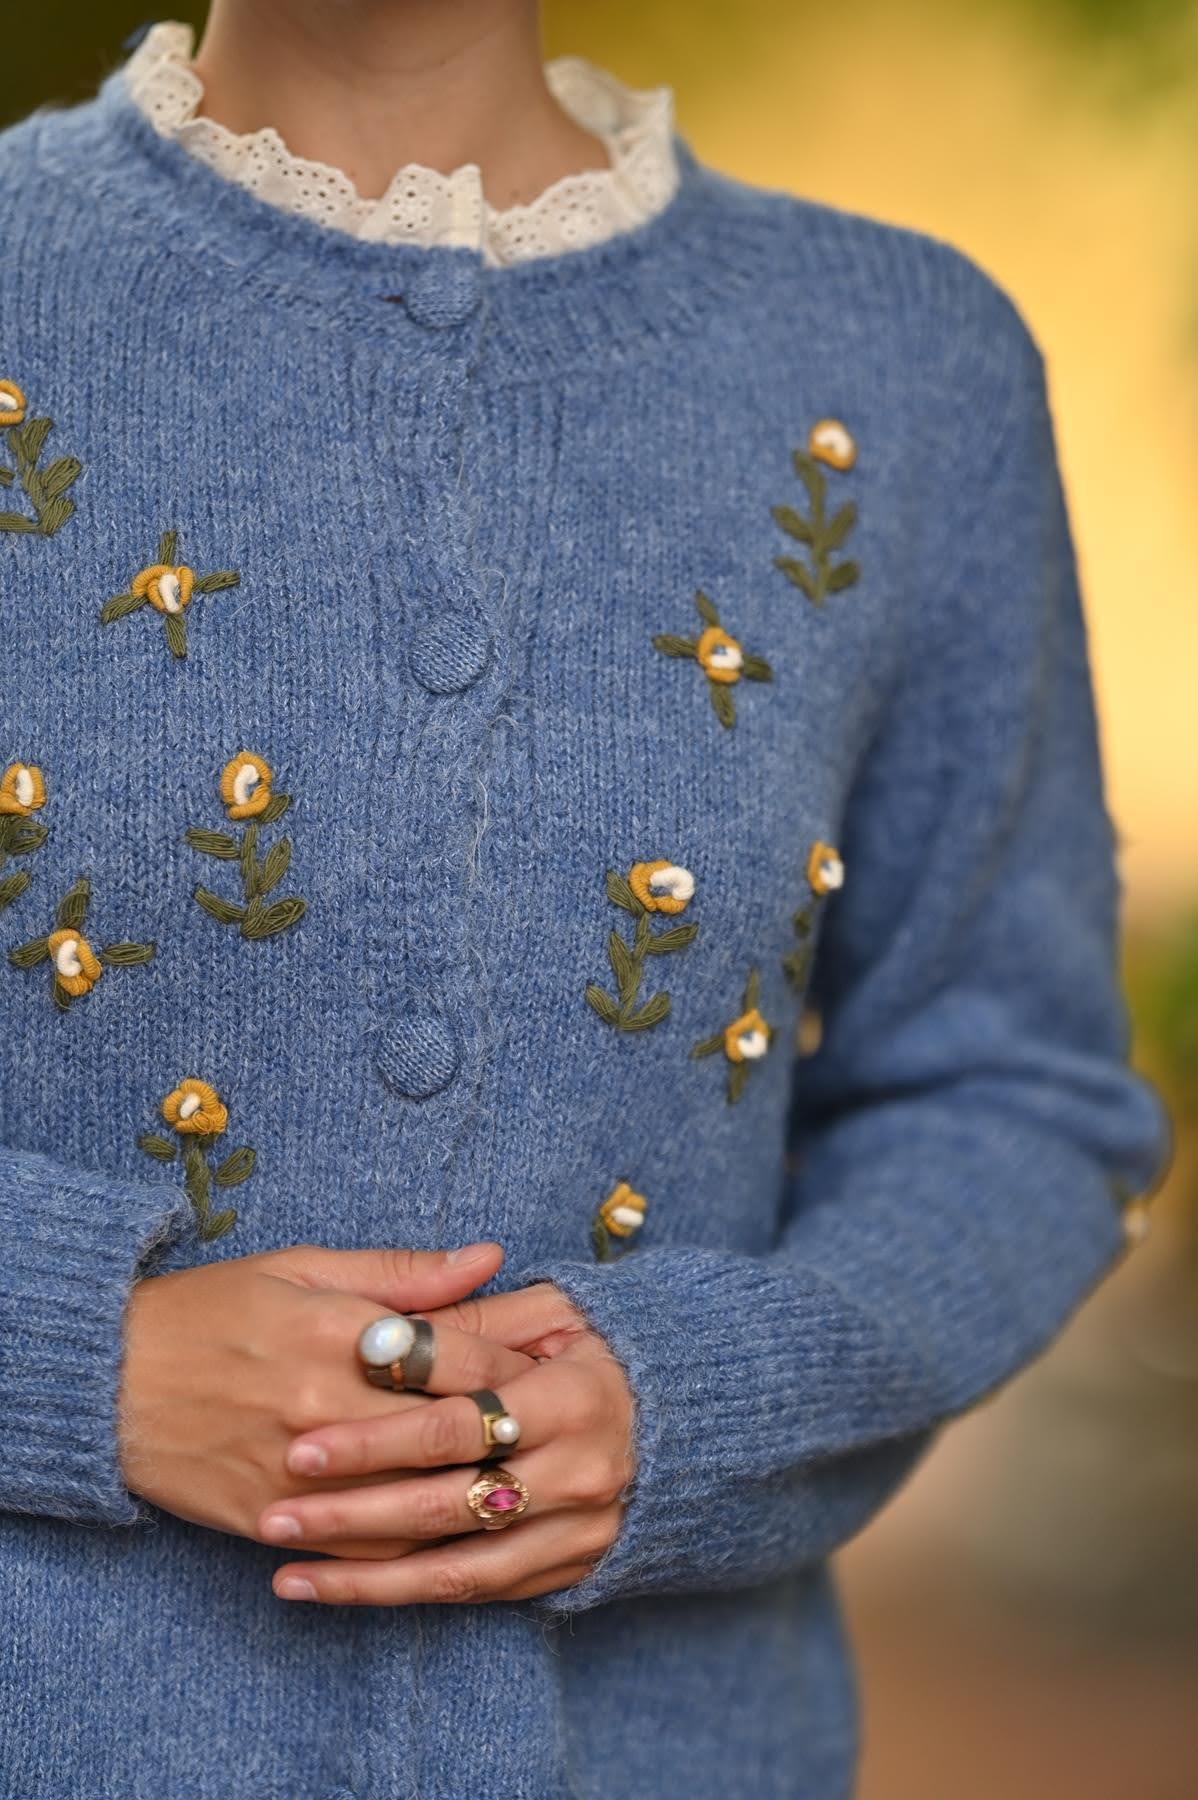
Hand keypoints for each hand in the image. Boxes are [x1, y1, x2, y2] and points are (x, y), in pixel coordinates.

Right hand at [119, 1241, 537, 1556]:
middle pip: (450, 1430)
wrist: (106, 1382)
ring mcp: (298, 1472)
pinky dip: (415, 1551)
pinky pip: (362, 1552)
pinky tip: (457, 1541)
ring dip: (479, 1496)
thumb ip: (401, 1272)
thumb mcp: (300, 1267)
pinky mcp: (271, 1520)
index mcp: (337, 1331)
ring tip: (533, 1486)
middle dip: (519, 1429)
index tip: (568, 1359)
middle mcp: (324, 1405)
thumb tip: (489, 1257)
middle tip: (573, 1429)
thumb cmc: (209, 1309)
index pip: (459, 1354)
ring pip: (417, 1503)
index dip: (522, 1360)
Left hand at [259, 1282, 633, 1604]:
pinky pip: (473, 1594)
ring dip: (363, 1575)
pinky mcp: (565, 1570)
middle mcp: (578, 1471)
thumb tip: (414, 1287)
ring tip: (286, 1569)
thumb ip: (476, 1311)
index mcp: (570, 1395)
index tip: (301, 1444)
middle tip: (276, 1511)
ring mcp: (575, 1530)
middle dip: (352, 1511)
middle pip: (446, 1501)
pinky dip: (400, 1596)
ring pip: (453, 1565)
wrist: (686, 1419)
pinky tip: (337, 1591)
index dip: (374, 1436)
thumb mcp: (551, 1313)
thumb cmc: (599, 1348)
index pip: (455, 1421)